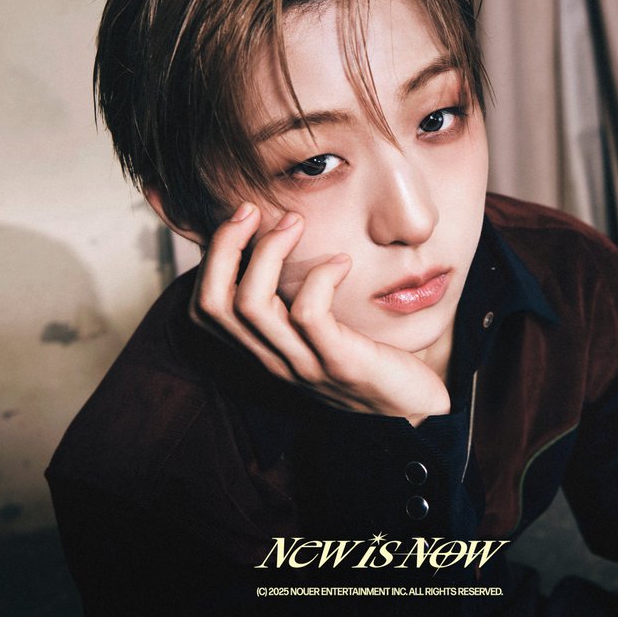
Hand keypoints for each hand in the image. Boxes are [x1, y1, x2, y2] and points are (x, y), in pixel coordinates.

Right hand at [188, 202, 450, 425]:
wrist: (414, 407)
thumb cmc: (367, 356)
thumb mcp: (319, 330)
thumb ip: (294, 299)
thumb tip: (279, 241)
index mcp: (263, 350)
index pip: (204, 309)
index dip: (210, 258)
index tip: (241, 218)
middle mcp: (273, 360)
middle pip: (216, 303)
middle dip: (224, 246)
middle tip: (252, 209)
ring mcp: (304, 365)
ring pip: (253, 305)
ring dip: (270, 252)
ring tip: (296, 222)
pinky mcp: (340, 364)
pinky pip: (309, 315)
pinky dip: (320, 277)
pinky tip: (341, 261)